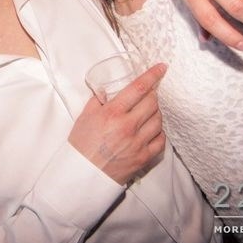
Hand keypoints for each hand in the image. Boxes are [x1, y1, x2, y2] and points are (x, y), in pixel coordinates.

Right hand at [69, 63, 166, 184]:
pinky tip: (152, 130)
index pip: (139, 88)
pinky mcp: (143, 158)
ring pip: (158, 120)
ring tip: (147, 112)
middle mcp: (127, 127)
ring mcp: (137, 143)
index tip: (161, 67)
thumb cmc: (81, 144)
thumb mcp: (85, 115)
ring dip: (155, 112)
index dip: (152, 75)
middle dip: (153, 94)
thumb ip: (99, 99)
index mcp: (112, 113)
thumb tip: (109, 87)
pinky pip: (160, 140)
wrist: (82, 174)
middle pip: (152, 102)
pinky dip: (159, 132)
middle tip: (148, 94)